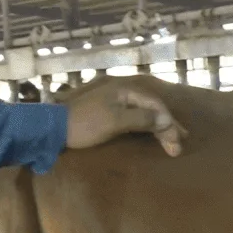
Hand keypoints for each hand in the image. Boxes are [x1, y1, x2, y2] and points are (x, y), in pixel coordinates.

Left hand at [63, 78, 185, 156]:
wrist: (53, 128)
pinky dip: (144, 125)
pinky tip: (151, 132)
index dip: (168, 122)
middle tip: (179, 143)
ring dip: (157, 126)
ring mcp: (113, 100)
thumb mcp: (115, 121)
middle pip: (150, 107)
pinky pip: (133, 116)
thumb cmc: (84, 124)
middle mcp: (121, 91)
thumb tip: (165, 120)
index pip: (155, 104)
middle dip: (166, 126)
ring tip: (170, 140)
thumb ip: (141, 119)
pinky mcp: (106, 111)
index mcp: (124, 89)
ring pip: (143, 111)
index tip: (177, 140)